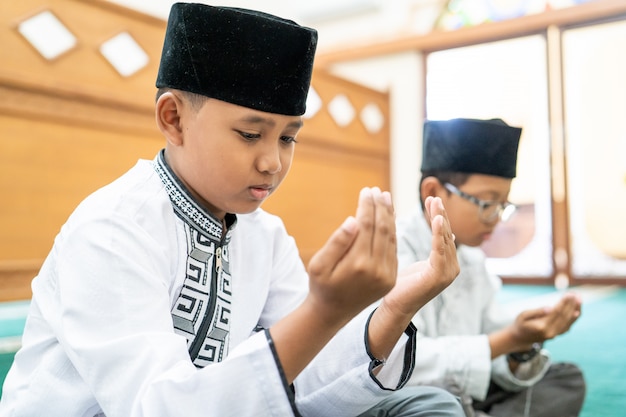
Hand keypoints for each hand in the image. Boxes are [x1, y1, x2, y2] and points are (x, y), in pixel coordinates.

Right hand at [306, 187, 397, 324]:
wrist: (332, 313)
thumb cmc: (321, 285)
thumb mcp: (319, 264)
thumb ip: (337, 242)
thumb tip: (353, 220)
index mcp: (358, 264)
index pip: (366, 226)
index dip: (367, 206)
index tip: (366, 191)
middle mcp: (377, 270)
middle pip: (382, 229)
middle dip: (380, 207)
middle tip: (377, 190)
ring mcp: (387, 276)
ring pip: (391, 238)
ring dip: (389, 217)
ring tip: (385, 198)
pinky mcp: (391, 279)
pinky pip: (393, 250)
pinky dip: (392, 232)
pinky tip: (388, 219)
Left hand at [378, 196, 459, 319]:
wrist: (395, 306)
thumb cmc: (404, 285)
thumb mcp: (421, 262)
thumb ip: (436, 250)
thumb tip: (448, 235)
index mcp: (448, 264)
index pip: (445, 234)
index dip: (439, 216)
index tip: (431, 199)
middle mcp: (452, 268)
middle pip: (446, 234)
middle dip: (440, 214)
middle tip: (433, 196)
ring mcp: (448, 273)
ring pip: (444, 239)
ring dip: (440, 218)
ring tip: (435, 202)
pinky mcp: (439, 276)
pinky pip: (440, 249)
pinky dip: (438, 233)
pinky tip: (437, 219)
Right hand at [510, 292, 581, 349]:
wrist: (520, 338)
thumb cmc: (521, 324)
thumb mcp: (524, 316)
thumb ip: (536, 312)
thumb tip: (550, 308)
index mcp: (542, 326)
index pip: (557, 312)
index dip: (564, 303)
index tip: (569, 294)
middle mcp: (551, 332)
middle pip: (565, 316)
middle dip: (571, 304)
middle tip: (576, 294)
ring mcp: (555, 335)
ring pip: (568, 321)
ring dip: (575, 310)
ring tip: (579, 299)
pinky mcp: (557, 335)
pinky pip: (568, 326)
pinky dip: (573, 318)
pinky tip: (577, 311)